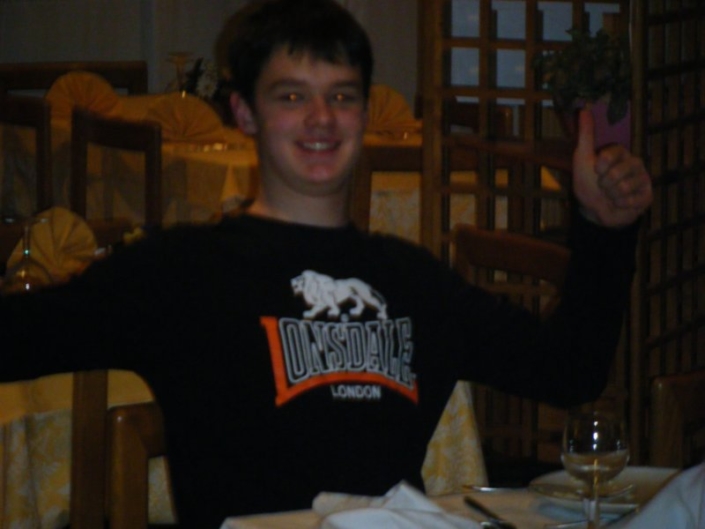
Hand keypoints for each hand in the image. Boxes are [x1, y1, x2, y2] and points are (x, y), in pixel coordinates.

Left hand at [572, 107, 652, 227]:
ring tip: (611, 195)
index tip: (596, 170)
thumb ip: (586, 135)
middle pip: (619, 171)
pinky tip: (620, 203)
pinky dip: (622, 204)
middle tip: (603, 186)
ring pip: (625, 186)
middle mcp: (634, 163)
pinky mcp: (647, 196)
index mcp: (620, 153)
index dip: (601, 164)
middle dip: (605, 183)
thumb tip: (583, 110)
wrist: (594, 210)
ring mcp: (642, 179)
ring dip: (612, 195)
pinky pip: (634, 199)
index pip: (614, 152)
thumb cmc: (588, 183)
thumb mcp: (582, 158)